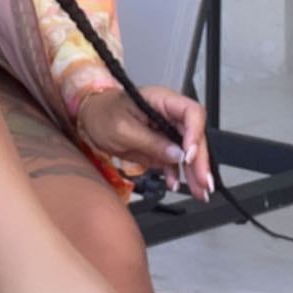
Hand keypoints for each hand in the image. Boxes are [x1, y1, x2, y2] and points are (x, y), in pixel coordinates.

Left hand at [74, 85, 212, 200]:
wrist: (89, 120)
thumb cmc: (102, 114)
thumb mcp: (122, 129)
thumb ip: (150, 141)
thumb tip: (177, 155)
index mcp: (161, 100)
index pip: (191, 112)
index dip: (195, 133)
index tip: (190, 155)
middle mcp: (168, 114)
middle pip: (194, 135)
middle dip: (200, 160)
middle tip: (204, 183)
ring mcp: (166, 131)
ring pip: (188, 151)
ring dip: (195, 172)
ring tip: (200, 192)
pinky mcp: (160, 146)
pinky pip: (174, 160)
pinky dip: (176, 174)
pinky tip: (174, 184)